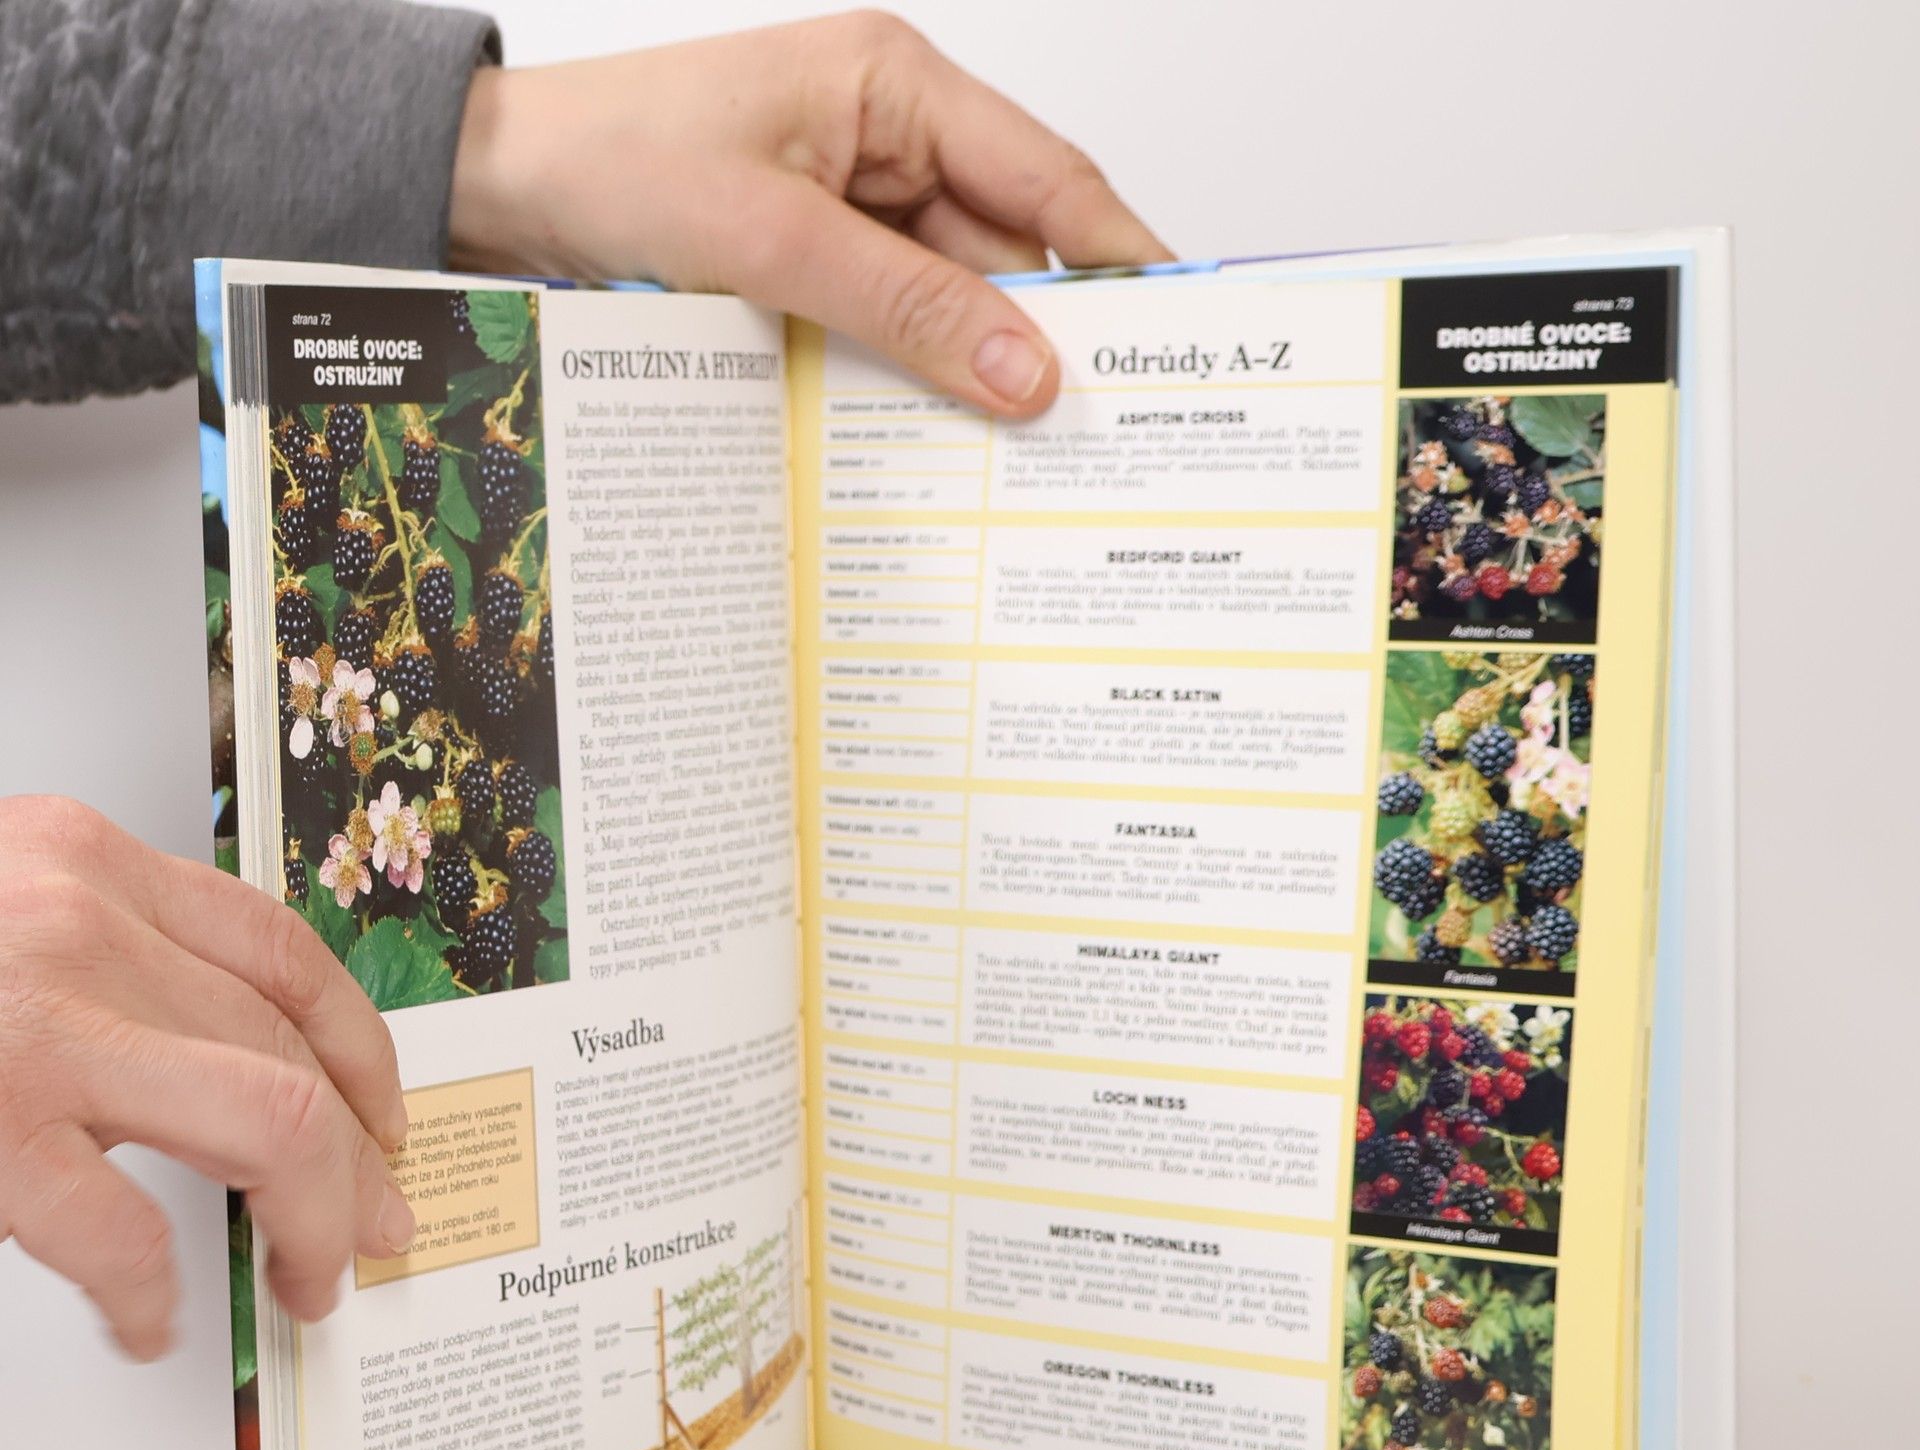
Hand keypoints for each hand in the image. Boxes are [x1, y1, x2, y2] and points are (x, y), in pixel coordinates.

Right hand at [0, 798, 413, 1359]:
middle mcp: (73, 923)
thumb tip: (196, 1042)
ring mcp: (29, 1025)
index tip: (384, 1110)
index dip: (358, 1046)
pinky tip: (149, 1322)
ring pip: (269, 1122)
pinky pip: (122, 1231)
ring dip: (312, 1219)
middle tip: (373, 1226)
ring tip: (307, 1278)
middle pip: (295, 1048)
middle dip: (359, 1159)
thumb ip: (81, 941)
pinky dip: (156, 1294)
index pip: (283, 951)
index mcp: (76, 861)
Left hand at [448, 11, 1170, 415]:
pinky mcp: (822, 261)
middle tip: (1096, 434)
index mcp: (898, 86)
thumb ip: (904, 303)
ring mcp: (858, 205)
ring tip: (1014, 454)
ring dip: (970, 370)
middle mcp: (891, 139)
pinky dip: (913, 377)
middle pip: (1009, 251)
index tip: (1178, 334)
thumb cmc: (613, 164)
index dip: (1122, 256)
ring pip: (954, 300)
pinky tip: (929, 434)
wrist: (501, 192)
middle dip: (1044, 338)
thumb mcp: (768, 238)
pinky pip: (897, 324)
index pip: (1049, 177)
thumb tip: (1025, 372)